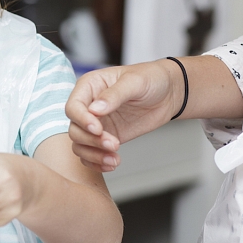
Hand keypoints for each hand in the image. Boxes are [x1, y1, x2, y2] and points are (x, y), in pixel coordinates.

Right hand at [65, 60, 181, 171]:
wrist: (169, 93)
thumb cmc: (151, 78)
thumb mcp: (134, 81)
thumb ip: (114, 95)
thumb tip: (95, 110)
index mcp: (89, 87)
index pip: (73, 107)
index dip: (82, 120)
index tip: (98, 129)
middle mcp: (88, 106)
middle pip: (75, 129)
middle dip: (92, 140)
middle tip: (114, 144)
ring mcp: (96, 123)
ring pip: (80, 144)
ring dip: (94, 155)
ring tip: (114, 158)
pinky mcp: (104, 138)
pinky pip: (91, 153)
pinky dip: (97, 162)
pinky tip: (112, 164)